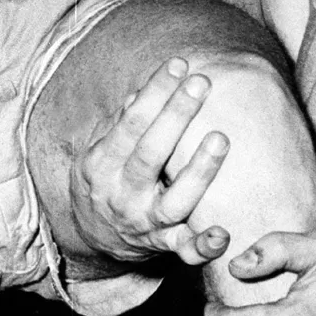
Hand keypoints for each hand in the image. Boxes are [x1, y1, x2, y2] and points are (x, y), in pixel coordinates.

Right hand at [69, 57, 230, 267]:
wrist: (92, 238)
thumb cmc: (107, 179)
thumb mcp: (103, 150)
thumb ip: (125, 122)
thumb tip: (148, 90)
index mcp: (104, 163)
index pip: (131, 123)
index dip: (155, 93)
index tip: (179, 64)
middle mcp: (123, 194)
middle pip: (150, 153)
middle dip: (175, 115)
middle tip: (201, 83)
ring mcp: (144, 223)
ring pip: (174, 200)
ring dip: (199, 171)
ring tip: (220, 138)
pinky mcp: (164, 246)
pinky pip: (184, 251)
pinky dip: (203, 246)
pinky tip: (222, 234)